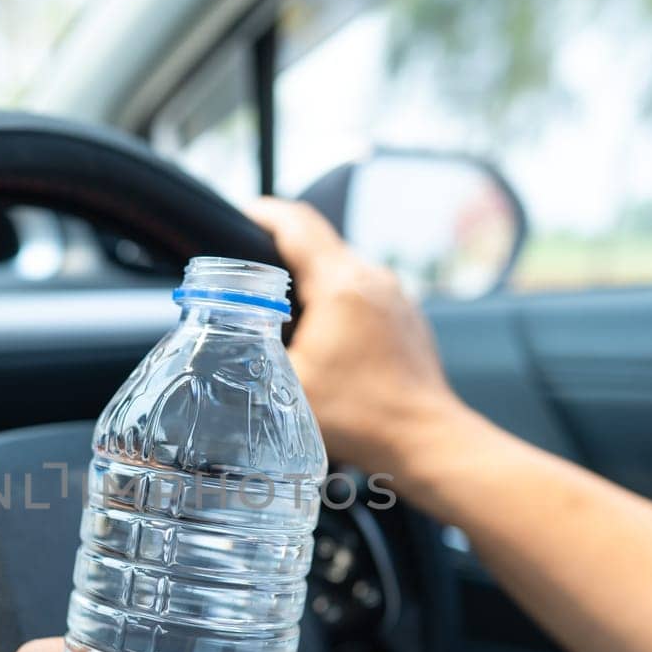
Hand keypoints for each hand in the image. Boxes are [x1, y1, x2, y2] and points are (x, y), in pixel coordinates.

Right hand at [246, 198, 468, 477]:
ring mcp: (395, 295)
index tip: (238, 214)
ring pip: (342, 266)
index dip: (262, 213)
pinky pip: (363, 290)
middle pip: (319, 241)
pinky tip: (322, 332)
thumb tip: (228, 329)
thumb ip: (254, 349)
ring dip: (310, 277)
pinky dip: (336, 298)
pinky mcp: (406, 316)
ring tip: (280, 306)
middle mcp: (372, 278)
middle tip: (247, 269)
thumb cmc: (362, 416)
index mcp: (340, 285)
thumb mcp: (287, 383)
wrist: (423, 438)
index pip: (296, 224)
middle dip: (280, 248)